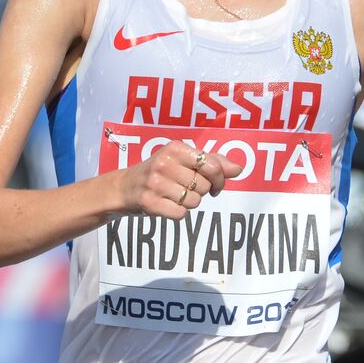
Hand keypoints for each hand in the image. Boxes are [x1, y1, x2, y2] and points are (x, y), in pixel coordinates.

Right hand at [119, 141, 242, 219]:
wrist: (124, 187)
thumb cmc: (160, 172)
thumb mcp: (183, 160)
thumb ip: (212, 162)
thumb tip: (238, 168)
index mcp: (175, 148)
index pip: (212, 166)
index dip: (220, 178)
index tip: (216, 184)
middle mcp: (165, 163)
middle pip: (205, 186)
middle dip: (201, 191)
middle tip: (185, 187)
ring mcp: (156, 183)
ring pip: (195, 201)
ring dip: (189, 202)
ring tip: (174, 194)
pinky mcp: (150, 202)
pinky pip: (181, 214)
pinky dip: (178, 212)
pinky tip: (167, 204)